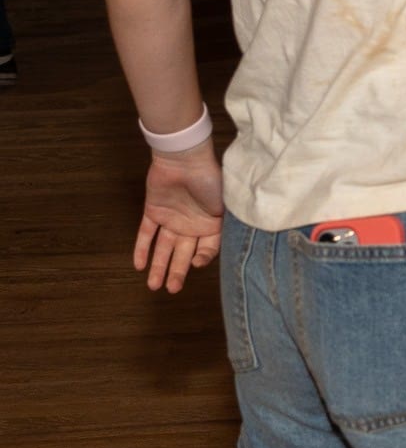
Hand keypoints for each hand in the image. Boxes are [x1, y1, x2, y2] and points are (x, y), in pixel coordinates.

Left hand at [134, 147, 224, 294]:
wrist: (184, 158)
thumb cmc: (210, 179)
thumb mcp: (225, 206)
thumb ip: (222, 229)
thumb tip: (220, 251)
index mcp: (212, 223)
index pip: (206, 249)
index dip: (201, 259)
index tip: (195, 264)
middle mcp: (191, 224)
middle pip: (182, 253)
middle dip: (176, 272)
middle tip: (171, 289)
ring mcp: (171, 218)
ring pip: (163, 248)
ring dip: (159, 266)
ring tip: (153, 286)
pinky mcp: (153, 211)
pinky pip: (145, 234)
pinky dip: (141, 249)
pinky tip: (139, 266)